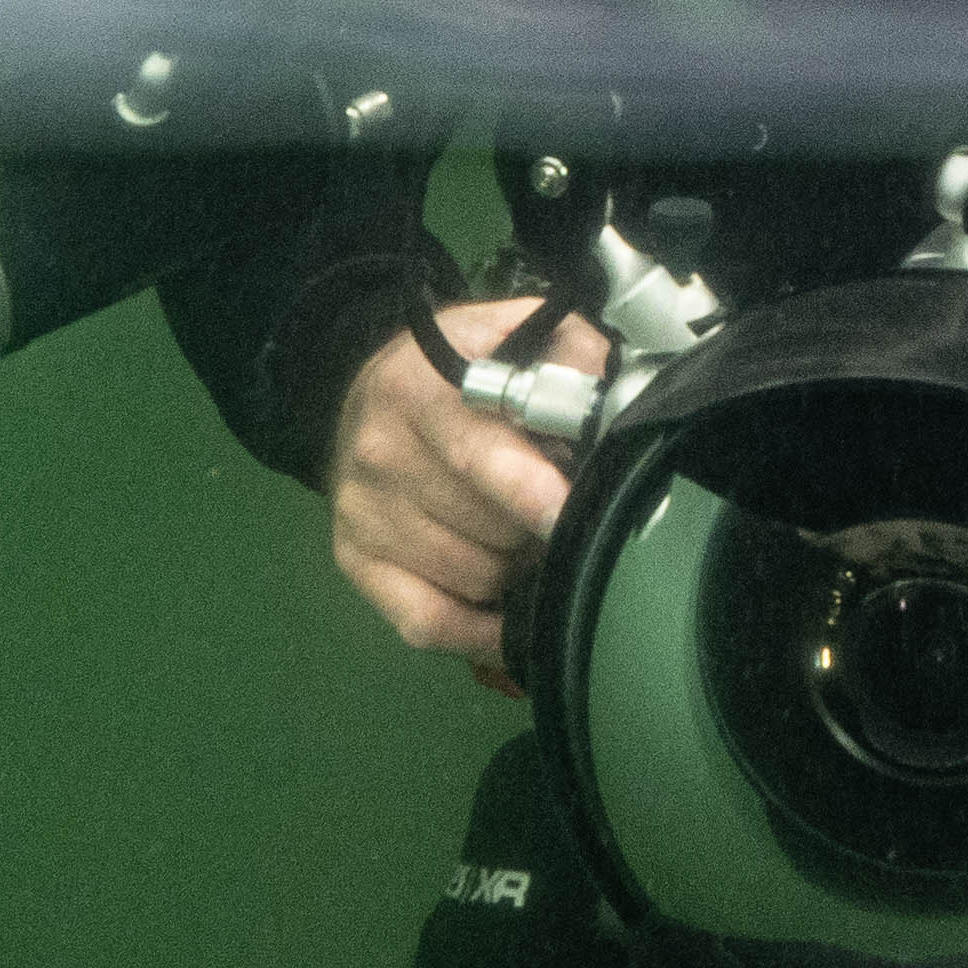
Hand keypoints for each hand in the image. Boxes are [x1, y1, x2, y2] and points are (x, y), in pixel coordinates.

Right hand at [328, 307, 592, 668]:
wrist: (376, 387)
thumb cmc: (466, 366)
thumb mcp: (518, 334)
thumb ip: (571, 359)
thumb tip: (613, 412)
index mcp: (420, 390)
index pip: (479, 458)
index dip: (533, 493)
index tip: (570, 516)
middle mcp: (380, 453)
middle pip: (491, 529)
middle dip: (542, 527)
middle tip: (558, 509)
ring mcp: (362, 512)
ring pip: (474, 577)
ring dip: (516, 567)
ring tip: (524, 533)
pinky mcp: (354, 559)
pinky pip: (427, 623)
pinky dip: (476, 633)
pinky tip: (507, 615)